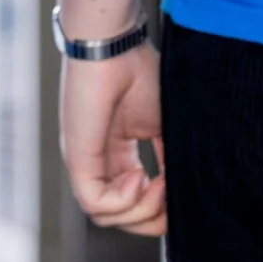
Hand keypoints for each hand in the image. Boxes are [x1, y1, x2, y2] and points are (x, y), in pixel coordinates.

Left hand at [60, 41, 166, 235]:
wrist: (113, 44)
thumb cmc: (138, 71)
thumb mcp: (166, 124)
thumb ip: (171, 162)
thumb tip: (185, 197)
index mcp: (117, 155)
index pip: (135, 204)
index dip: (161, 208)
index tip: (180, 190)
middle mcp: (98, 164)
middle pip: (122, 218)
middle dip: (153, 216)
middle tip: (170, 190)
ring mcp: (85, 163)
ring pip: (107, 218)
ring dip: (142, 209)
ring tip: (158, 183)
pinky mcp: (78, 159)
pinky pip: (97, 204)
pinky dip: (125, 201)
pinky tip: (141, 176)